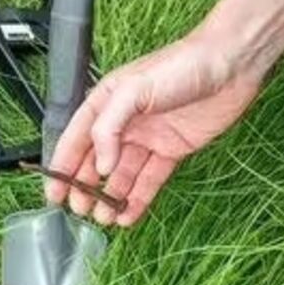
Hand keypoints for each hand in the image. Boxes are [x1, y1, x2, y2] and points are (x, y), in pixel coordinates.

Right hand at [42, 33, 266, 226]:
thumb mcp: (135, 89)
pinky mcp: (172, 150)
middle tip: (79, 210)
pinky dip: (138, 198)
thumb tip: (99, 164)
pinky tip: (128, 215)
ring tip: (102, 219)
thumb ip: (109, 126)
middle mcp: (125, 122)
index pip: (76, 139)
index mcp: (107, 102)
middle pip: (96, 161)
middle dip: (84, 187)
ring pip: (122, 175)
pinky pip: (150, 179)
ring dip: (110, 197)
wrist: (229, 66)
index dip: (62, 166)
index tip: (54, 193)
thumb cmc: (181, 65)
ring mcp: (148, 137)